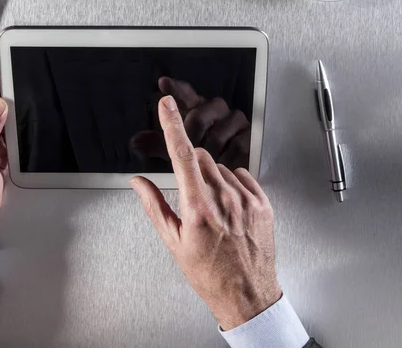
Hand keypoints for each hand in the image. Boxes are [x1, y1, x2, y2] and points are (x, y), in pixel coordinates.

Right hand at [130, 95, 280, 329]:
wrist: (246, 294)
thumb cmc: (208, 273)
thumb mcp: (173, 242)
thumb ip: (154, 206)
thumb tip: (138, 182)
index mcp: (198, 208)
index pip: (182, 156)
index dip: (172, 126)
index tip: (166, 106)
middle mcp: (224, 200)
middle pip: (203, 158)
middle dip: (192, 167)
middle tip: (192, 194)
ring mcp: (247, 201)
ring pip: (222, 168)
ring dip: (213, 179)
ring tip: (214, 209)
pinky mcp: (263, 204)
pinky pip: (243, 176)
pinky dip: (233, 184)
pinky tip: (229, 207)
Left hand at [131, 77, 250, 169]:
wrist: (231, 185)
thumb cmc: (202, 163)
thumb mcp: (176, 153)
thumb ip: (157, 145)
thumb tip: (136, 141)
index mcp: (196, 109)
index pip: (186, 94)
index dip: (176, 89)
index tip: (164, 84)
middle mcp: (215, 109)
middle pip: (197, 118)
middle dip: (189, 140)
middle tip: (188, 156)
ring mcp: (234, 120)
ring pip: (215, 136)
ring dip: (208, 155)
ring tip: (206, 168)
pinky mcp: (249, 134)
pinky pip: (234, 147)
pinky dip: (225, 161)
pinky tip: (222, 167)